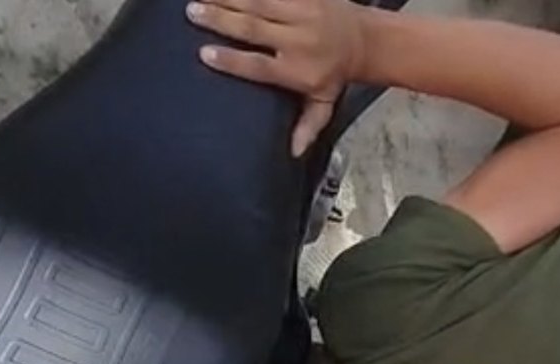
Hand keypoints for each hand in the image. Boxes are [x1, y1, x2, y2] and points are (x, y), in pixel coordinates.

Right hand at [187, 0, 366, 156]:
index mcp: (298, 70)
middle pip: (254, 29)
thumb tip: (294, 153)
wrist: (366, 41)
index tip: (204, 53)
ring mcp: (304, 12)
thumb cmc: (336, 74)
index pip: (259, 66)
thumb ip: (307, 126)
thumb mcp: (324, 104)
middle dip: (221, 19)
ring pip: (261, 0)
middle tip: (192, 12)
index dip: (232, 61)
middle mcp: (299, 39)